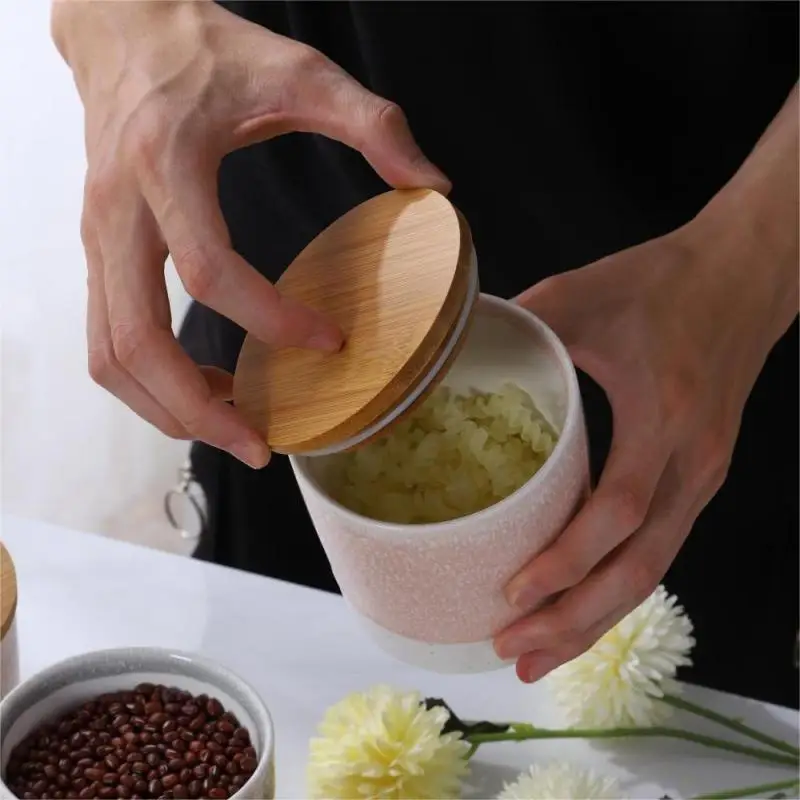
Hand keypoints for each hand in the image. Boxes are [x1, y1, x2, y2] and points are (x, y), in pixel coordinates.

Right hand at [52, 0, 448, 467]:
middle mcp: (117, 211)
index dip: (272, 319)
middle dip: (197, 407)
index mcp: (166, 164)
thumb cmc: (207, 52)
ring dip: (166, 407)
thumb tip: (435, 186)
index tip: (330, 343)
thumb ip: (373, 124)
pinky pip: (110, 337)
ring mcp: (97, 237)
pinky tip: (207, 388)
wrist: (124, 30)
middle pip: (136, 340)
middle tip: (259, 445)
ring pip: (110, 353)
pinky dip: (151, 382)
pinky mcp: (99, 253)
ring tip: (234, 429)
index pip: (209, 269)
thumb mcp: (300, 71)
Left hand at [493, 212, 796, 681]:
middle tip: (514, 649)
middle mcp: (694, 460)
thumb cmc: (663, 281)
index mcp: (664, 414)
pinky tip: (582, 607)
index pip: (619, 510)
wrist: (745, 273)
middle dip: (576, 618)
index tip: (512, 590)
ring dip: (597, 618)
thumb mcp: (582, 293)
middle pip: (641, 566)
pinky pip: (662, 547)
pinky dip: (618, 586)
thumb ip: (517, 326)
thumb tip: (443, 355)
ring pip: (655, 570)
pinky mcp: (701, 475)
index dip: (566, 558)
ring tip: (539, 654)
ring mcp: (704, 474)